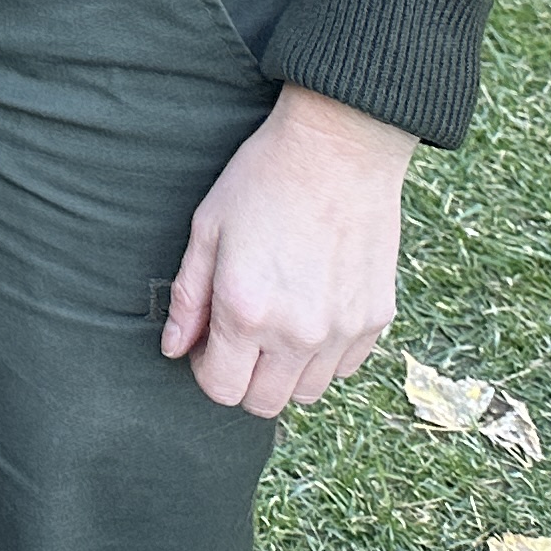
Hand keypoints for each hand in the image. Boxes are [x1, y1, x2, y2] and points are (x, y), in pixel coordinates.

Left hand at [160, 85, 414, 419]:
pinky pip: (344, 367)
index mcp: (246, 311)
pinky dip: (324, 354)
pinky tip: (312, 309)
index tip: (208, 340)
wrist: (339, 148)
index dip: (206, 369)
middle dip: (243, 377)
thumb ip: (189, 297)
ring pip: (307, 392)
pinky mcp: (376, 319)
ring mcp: (343, 331)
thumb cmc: (262, 179)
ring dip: (285, 371)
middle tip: (238, 333)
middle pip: (264, 403)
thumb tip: (174, 348)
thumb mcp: (208, 229)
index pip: (222, 389)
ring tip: (276, 321)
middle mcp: (298, 333)